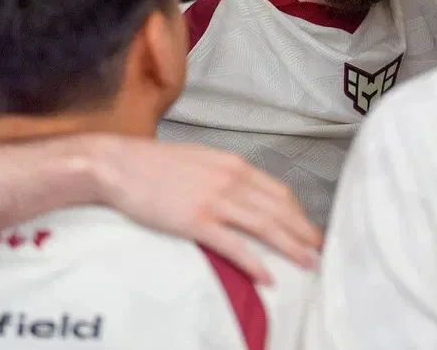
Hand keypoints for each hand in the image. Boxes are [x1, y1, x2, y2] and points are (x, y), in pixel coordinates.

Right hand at [85, 136, 322, 283]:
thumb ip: (224, 175)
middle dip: (303, 232)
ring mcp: (215, 200)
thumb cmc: (153, 164)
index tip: (308, 228)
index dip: (298, 212)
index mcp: (233, 164)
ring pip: (265, 226)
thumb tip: (241, 193)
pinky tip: (267, 276)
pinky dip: (255, 263)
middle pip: (280, 209)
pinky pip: (234, 246)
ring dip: (291, 247)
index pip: (278, 191)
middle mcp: (231, 180)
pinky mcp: (195, 221)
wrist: (117, 164)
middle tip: (320, 249)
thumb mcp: (199, 160)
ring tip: (308, 264)